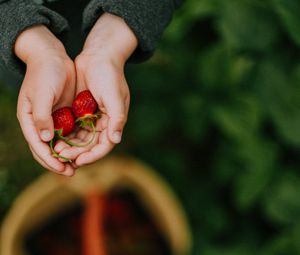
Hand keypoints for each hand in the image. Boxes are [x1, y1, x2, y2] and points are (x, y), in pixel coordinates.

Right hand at [15, 25, 75, 175]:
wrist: (53, 57)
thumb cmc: (44, 73)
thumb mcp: (42, 94)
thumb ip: (42, 116)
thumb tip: (44, 140)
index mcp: (29, 119)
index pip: (37, 145)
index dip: (49, 159)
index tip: (62, 169)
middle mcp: (39, 123)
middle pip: (47, 149)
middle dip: (59, 162)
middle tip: (72, 171)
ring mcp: (52, 119)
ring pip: (59, 143)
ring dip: (68, 154)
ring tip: (80, 164)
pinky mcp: (63, 114)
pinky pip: (69, 132)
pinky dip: (74, 142)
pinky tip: (84, 148)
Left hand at [55, 13, 136, 165]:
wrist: (98, 56)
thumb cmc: (109, 75)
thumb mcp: (115, 96)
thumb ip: (117, 118)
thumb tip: (116, 140)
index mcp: (114, 121)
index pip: (105, 145)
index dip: (93, 155)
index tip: (79, 161)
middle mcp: (104, 122)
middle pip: (91, 145)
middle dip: (78, 152)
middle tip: (62, 156)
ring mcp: (92, 117)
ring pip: (81, 138)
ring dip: (70, 146)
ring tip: (56, 150)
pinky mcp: (81, 111)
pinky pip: (73, 127)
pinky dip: (66, 134)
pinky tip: (55, 138)